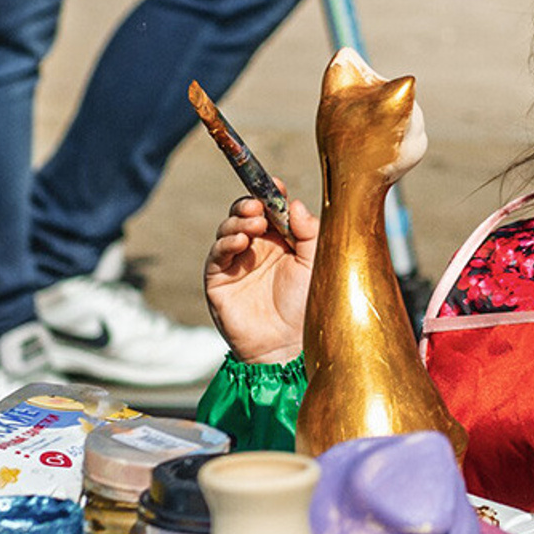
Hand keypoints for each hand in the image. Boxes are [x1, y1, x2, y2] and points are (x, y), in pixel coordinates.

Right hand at [204, 191, 317, 364]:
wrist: (290, 348)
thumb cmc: (307, 309)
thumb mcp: (316, 263)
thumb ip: (309, 231)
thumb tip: (294, 203)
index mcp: (281, 242)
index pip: (270, 209)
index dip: (270, 194)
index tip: (275, 185)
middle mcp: (257, 250)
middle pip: (244, 215)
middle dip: (249, 205)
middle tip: (258, 206)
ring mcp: (236, 265)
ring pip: (228, 230)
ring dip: (238, 222)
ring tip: (254, 225)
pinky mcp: (219, 281)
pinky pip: (217, 255)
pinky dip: (227, 243)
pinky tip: (241, 243)